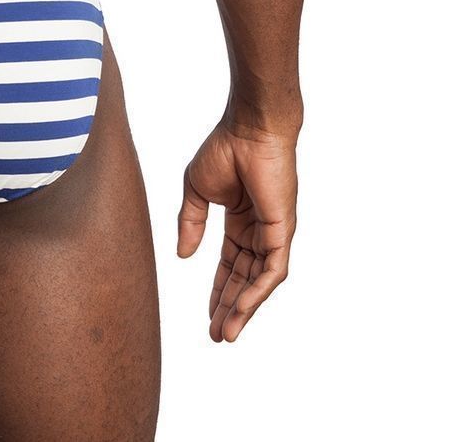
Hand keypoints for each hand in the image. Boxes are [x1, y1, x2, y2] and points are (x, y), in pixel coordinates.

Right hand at [177, 117, 297, 341]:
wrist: (247, 129)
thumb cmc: (224, 149)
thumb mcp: (196, 190)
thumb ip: (190, 222)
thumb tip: (183, 256)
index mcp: (240, 221)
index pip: (231, 265)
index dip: (218, 290)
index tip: (207, 316)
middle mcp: (259, 232)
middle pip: (244, 279)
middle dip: (230, 308)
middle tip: (219, 336)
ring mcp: (273, 233)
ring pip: (259, 282)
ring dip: (243, 308)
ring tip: (228, 332)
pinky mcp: (282, 231)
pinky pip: (272, 270)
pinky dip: (257, 291)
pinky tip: (241, 307)